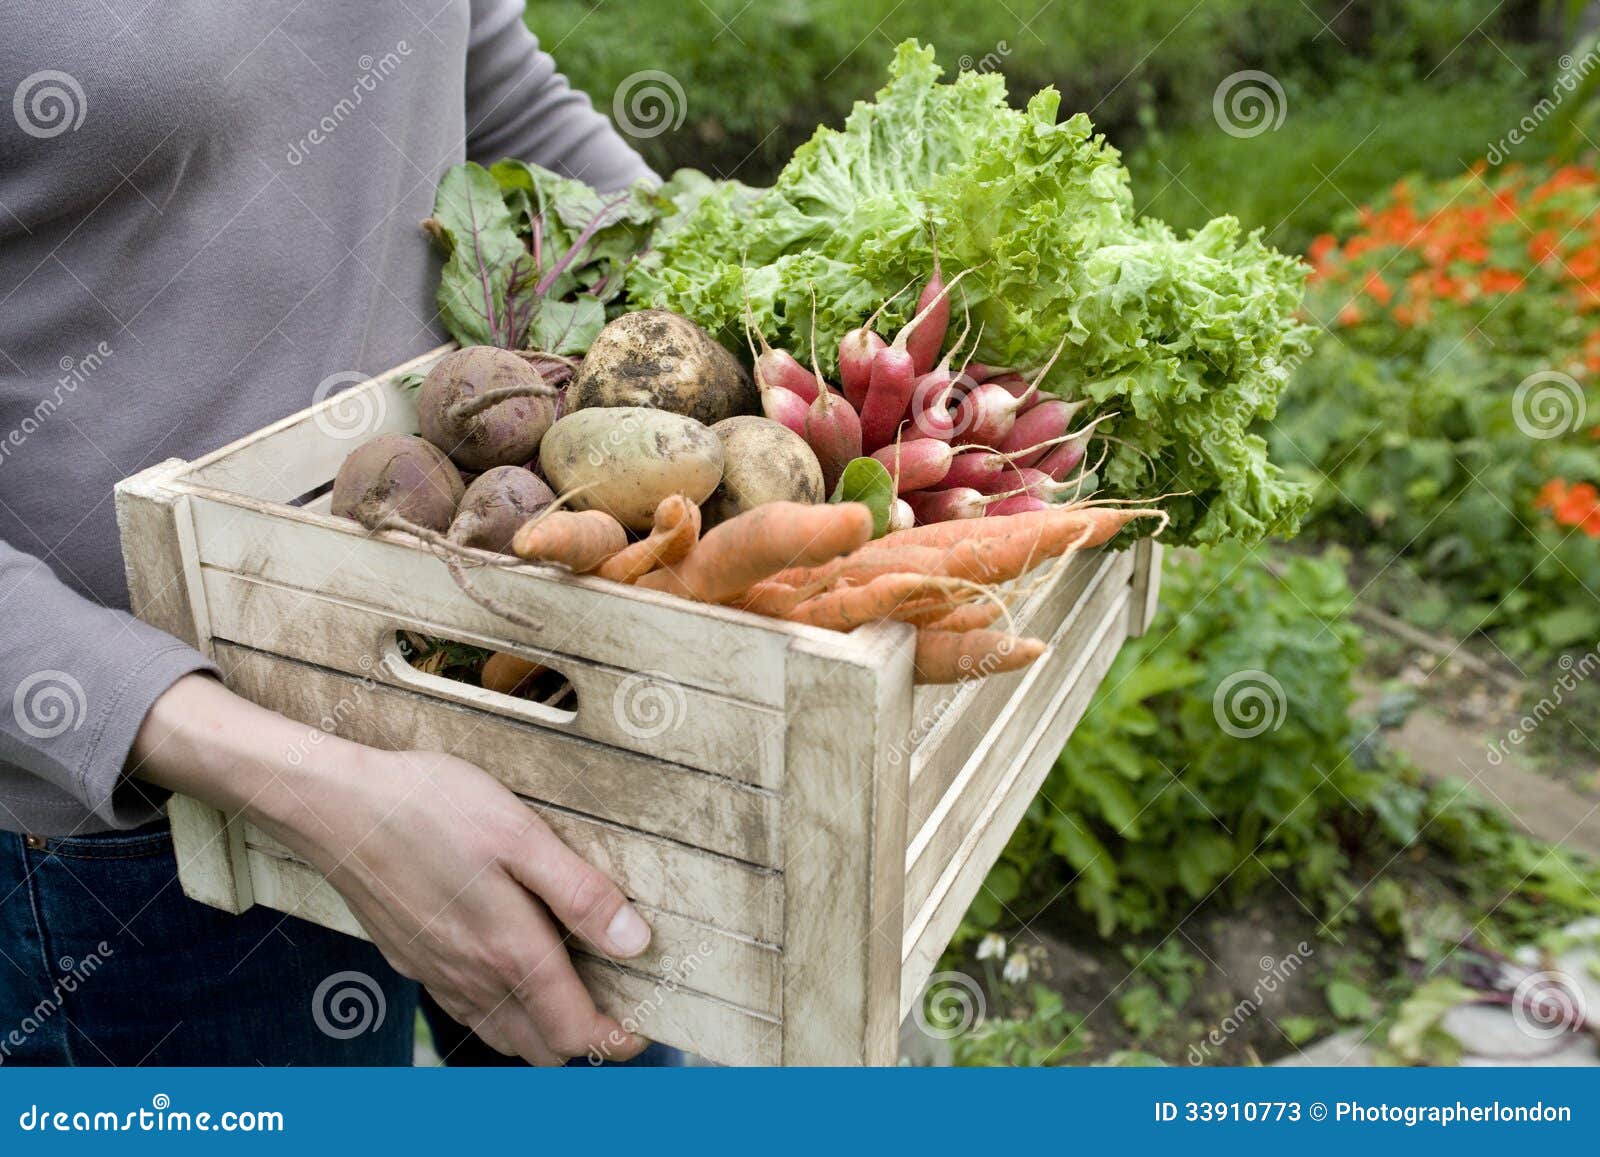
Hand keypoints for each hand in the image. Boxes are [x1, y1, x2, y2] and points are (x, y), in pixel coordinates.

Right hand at [132, 674, 650, 1064]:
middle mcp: (473, 976)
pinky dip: (500, 1011)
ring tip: (571, 994)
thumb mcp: (521, 835)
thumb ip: (580, 894)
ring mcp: (437, 972)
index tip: (642, 1029)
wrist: (334, 806)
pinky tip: (507, 972)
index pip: (573, 1031)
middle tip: (615, 1007)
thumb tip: (635, 943)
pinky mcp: (411, 958)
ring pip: (501, 1033)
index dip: (615, 1039)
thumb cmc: (430, 807)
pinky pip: (465, 1009)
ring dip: (541, 1030)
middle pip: (540, 1047)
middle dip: (582, 1040)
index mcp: (509, 951)